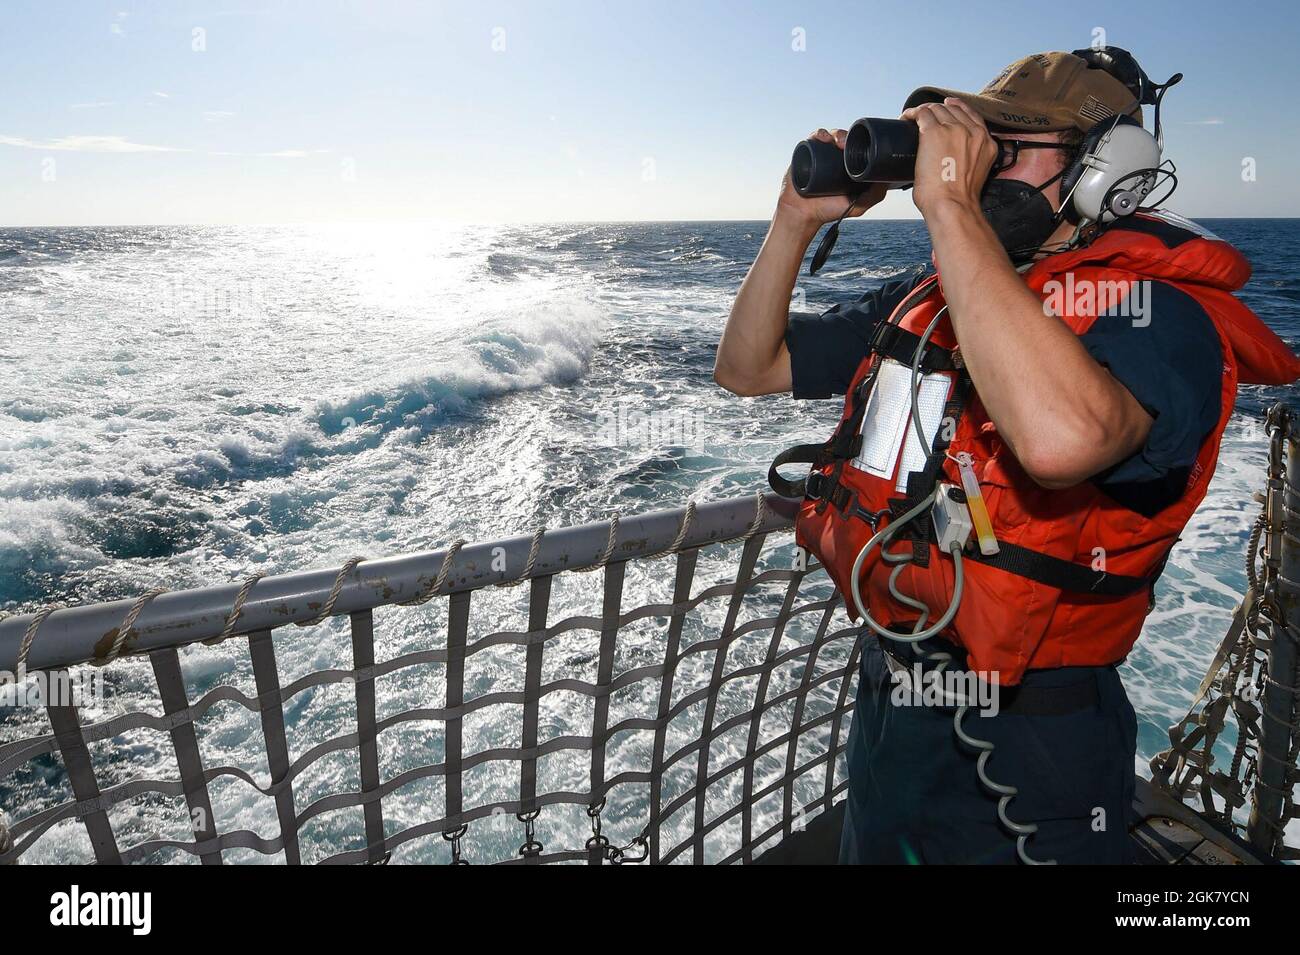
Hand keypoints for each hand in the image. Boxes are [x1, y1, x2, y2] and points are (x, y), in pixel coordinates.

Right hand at [776, 127, 886, 228]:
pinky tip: (823, 138)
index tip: (863, 145)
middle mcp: (835, 157)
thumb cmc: (829, 210)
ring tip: (837, 142)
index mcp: (849, 165)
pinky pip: (814, 137)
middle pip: (844, 138)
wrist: (803, 214)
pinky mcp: (806, 153)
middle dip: (847, 136)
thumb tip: (889, 179)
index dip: (861, 142)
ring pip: (831, 135)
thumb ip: (875, 195)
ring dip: (836, 133)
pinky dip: (819, 133)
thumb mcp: (859, 205)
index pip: (857, 147)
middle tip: (847, 144)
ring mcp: (821, 154)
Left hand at [899, 98, 997, 219]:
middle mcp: (972, 131)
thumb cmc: (958, 199)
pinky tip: (905, 118)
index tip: (945, 108)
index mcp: (986, 142)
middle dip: (936, 112)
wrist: (953, 205)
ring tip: (911, 119)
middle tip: (922, 119)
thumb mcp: (975, 173)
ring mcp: (954, 129)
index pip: (971, 114)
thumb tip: (947, 158)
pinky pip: (921, 113)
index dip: (956, 108)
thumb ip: (968, 159)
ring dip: (923, 112)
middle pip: (951, 110)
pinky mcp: (933, 132)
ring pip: (936, 109)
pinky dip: (911, 114)